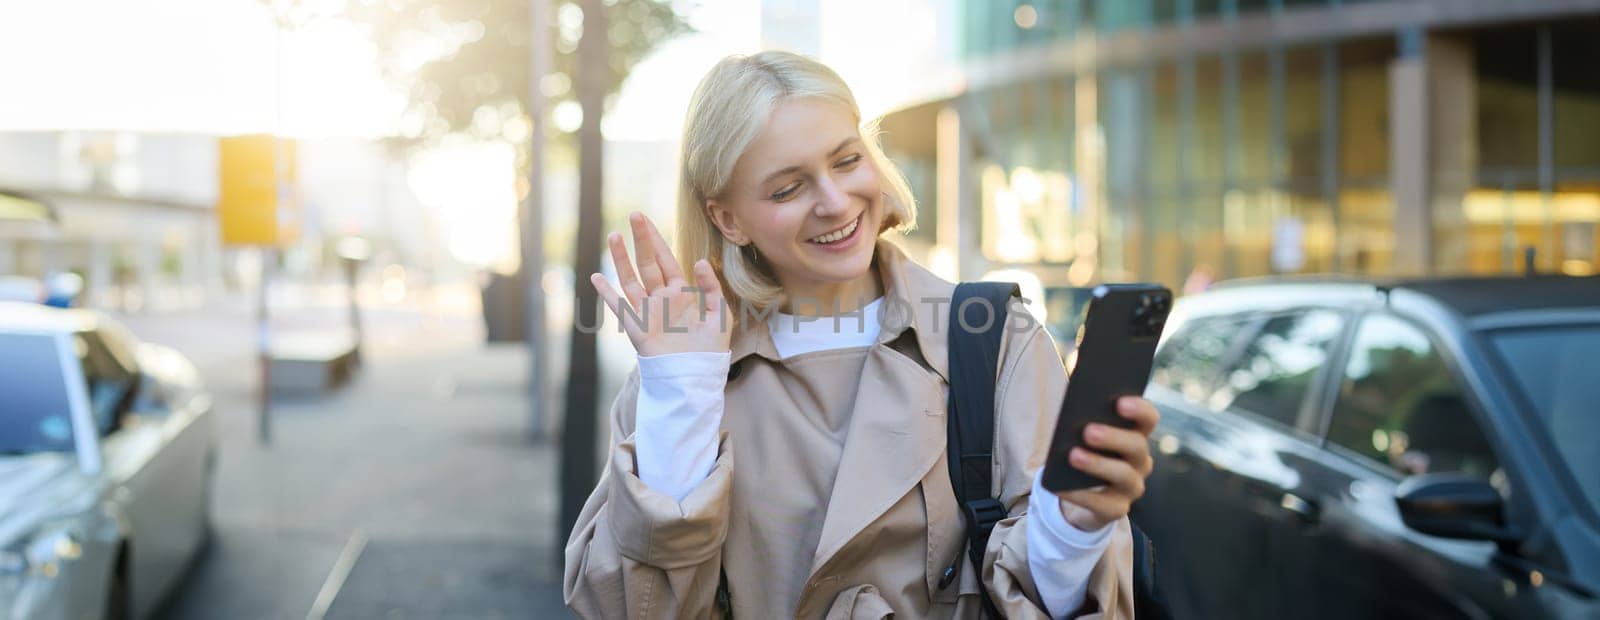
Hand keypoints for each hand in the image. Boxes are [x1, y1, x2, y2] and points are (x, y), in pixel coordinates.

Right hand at [591, 212, 731, 356]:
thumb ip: (711, 286)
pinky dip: (607, 293)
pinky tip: (597, 277)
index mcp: (681, 294)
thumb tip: (698, 262)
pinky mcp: (637, 328)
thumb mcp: (720, 313)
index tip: (646, 220)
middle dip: (641, 240)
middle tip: (634, 216)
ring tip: (614, 236)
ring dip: (621, 259)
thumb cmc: (711, 349)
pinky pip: (619, 307)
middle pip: (647, 264)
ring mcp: (647, 312)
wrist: (697, 378)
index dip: (656, 240)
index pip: (666, 260)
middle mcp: (661, 299)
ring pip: (630, 280)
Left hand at [1053, 396, 1158, 531]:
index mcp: (1135, 435)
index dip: (1139, 409)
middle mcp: (1140, 461)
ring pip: (1123, 475)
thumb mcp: (1082, 434)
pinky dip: (1079, 495)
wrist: (1078, 491)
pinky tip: (1059, 486)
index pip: (1148, 419)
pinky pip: (1102, 504)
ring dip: (1098, 464)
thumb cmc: (1083, 451)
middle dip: (1113, 437)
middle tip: (1088, 431)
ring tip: (1073, 455)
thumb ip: (1083, 420)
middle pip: (1136, 446)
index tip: (1119, 402)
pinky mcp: (1117, 509)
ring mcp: (1132, 486)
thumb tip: (1071, 412)